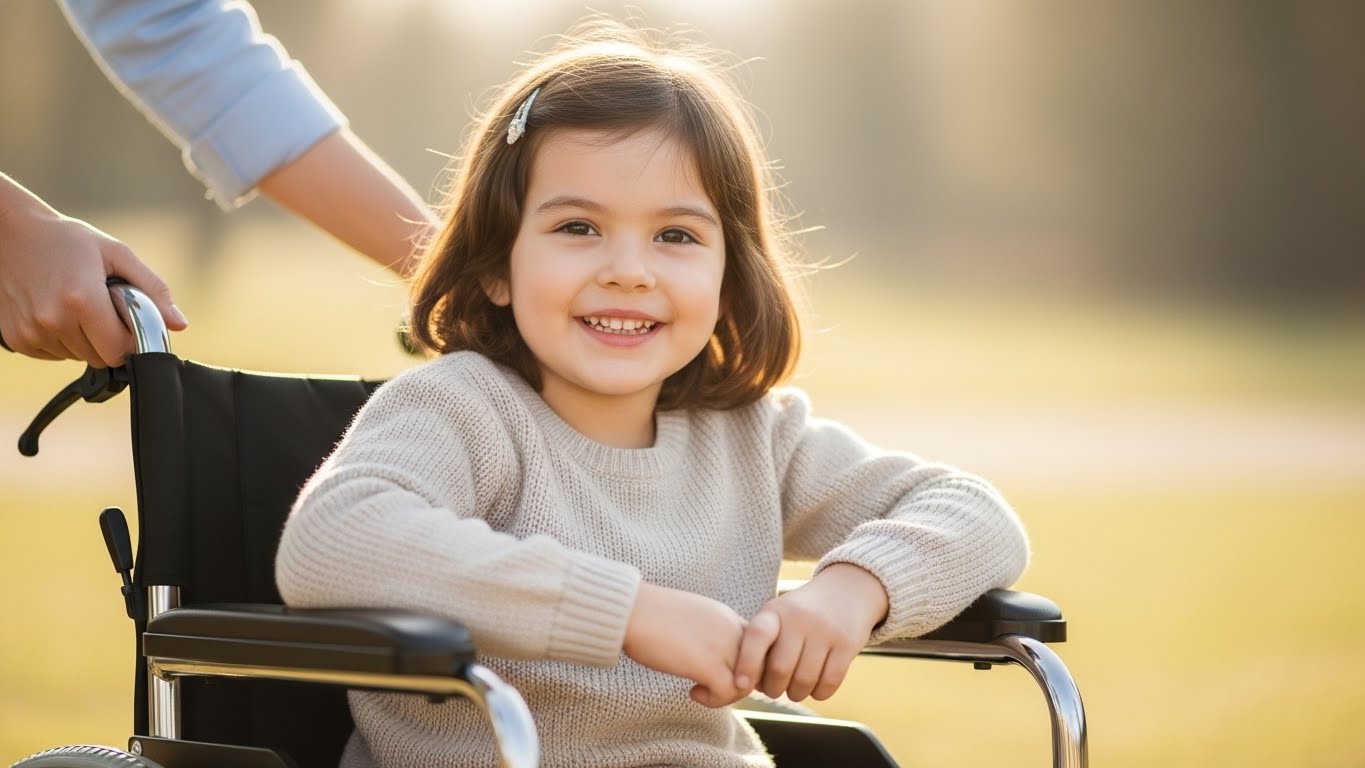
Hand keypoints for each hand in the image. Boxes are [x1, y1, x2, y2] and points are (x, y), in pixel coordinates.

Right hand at [0, 192, 186, 366]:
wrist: (9, 233)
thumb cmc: (67, 240)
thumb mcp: (116, 254)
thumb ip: (152, 289)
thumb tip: (179, 324)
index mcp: (82, 300)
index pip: (120, 351)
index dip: (132, 341)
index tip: (130, 323)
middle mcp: (53, 320)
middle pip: (100, 358)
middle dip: (110, 340)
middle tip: (103, 309)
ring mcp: (31, 332)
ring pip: (77, 357)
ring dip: (85, 340)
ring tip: (77, 305)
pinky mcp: (16, 340)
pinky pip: (55, 354)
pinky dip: (62, 340)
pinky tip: (58, 311)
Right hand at [623, 582, 749, 707]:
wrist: (631, 610)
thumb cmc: (650, 615)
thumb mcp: (692, 617)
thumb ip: (709, 633)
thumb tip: (708, 657)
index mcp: (727, 618)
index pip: (759, 648)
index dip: (746, 668)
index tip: (722, 674)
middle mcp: (732, 629)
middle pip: (760, 667)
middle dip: (741, 684)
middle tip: (714, 687)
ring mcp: (722, 646)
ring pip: (748, 683)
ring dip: (727, 695)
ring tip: (701, 690)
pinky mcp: (707, 664)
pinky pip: (728, 693)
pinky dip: (714, 701)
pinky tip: (693, 692)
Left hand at [734, 563, 888, 701]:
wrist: (844, 590)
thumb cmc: (798, 615)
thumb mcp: (776, 616)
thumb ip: (758, 645)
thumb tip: (745, 686)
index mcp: (775, 611)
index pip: (757, 636)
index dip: (746, 663)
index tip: (740, 685)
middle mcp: (799, 618)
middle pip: (780, 668)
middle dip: (773, 689)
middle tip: (774, 690)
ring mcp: (824, 630)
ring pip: (805, 680)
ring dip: (797, 694)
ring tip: (795, 690)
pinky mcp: (846, 643)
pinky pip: (829, 681)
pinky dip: (819, 693)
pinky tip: (816, 688)